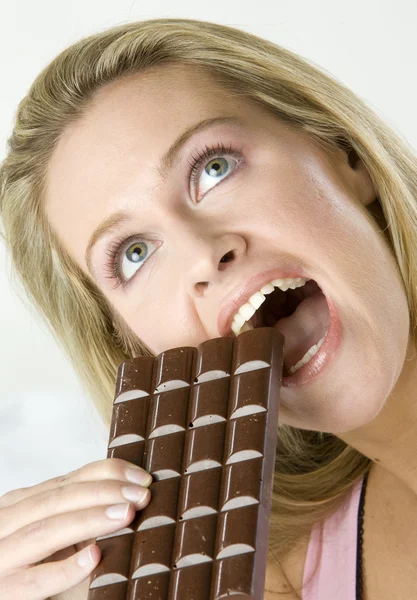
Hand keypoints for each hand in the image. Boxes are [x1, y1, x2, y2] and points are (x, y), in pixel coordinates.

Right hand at [0, 458, 151, 599]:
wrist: (14, 599)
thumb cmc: (38, 568)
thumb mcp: (57, 534)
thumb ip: (79, 511)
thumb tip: (131, 490)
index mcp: (19, 505)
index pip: (65, 480)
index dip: (105, 473)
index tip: (141, 477)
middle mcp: (5, 524)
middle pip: (55, 500)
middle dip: (103, 493)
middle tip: (140, 496)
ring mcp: (2, 559)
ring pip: (46, 532)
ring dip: (90, 520)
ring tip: (126, 515)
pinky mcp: (5, 594)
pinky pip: (36, 580)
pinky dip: (67, 568)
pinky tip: (94, 557)